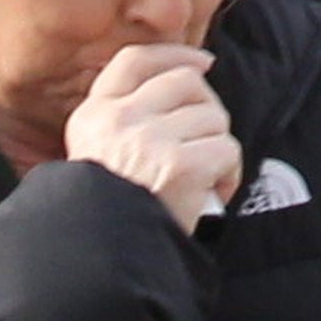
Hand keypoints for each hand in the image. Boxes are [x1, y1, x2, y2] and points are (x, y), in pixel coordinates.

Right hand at [65, 43, 239, 234]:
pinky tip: (210, 195)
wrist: (105, 266)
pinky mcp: (179, 166)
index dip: (175, 54)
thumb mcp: (98, 160)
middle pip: (187, 82)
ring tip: (201, 179)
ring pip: (213, 118)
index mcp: (92, 118)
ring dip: (217, 148)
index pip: (135, 61)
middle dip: (206, 110)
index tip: (202, 62)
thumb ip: (126, 121)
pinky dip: (228, 175)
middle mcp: (118, 121)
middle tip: (203, 144)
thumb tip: (189, 76)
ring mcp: (148, 141)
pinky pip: (227, 150)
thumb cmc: (111, 217)